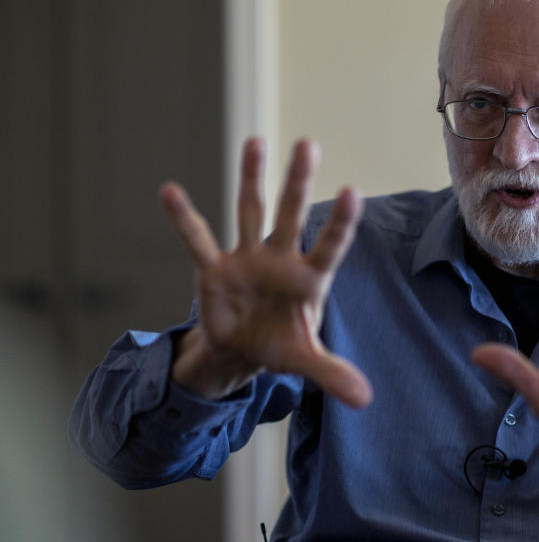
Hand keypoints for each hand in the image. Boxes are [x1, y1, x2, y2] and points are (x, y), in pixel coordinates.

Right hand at [159, 137, 371, 407]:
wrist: (244, 348)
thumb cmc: (282, 345)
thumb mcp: (306, 360)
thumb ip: (334, 373)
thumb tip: (366, 400)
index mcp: (308, 279)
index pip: (330, 246)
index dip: (340, 222)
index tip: (353, 192)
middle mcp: (280, 259)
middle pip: (291, 214)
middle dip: (298, 182)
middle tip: (309, 143)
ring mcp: (247, 260)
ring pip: (250, 211)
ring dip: (251, 178)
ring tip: (256, 141)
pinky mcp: (215, 270)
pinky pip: (198, 241)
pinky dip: (184, 219)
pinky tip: (170, 191)